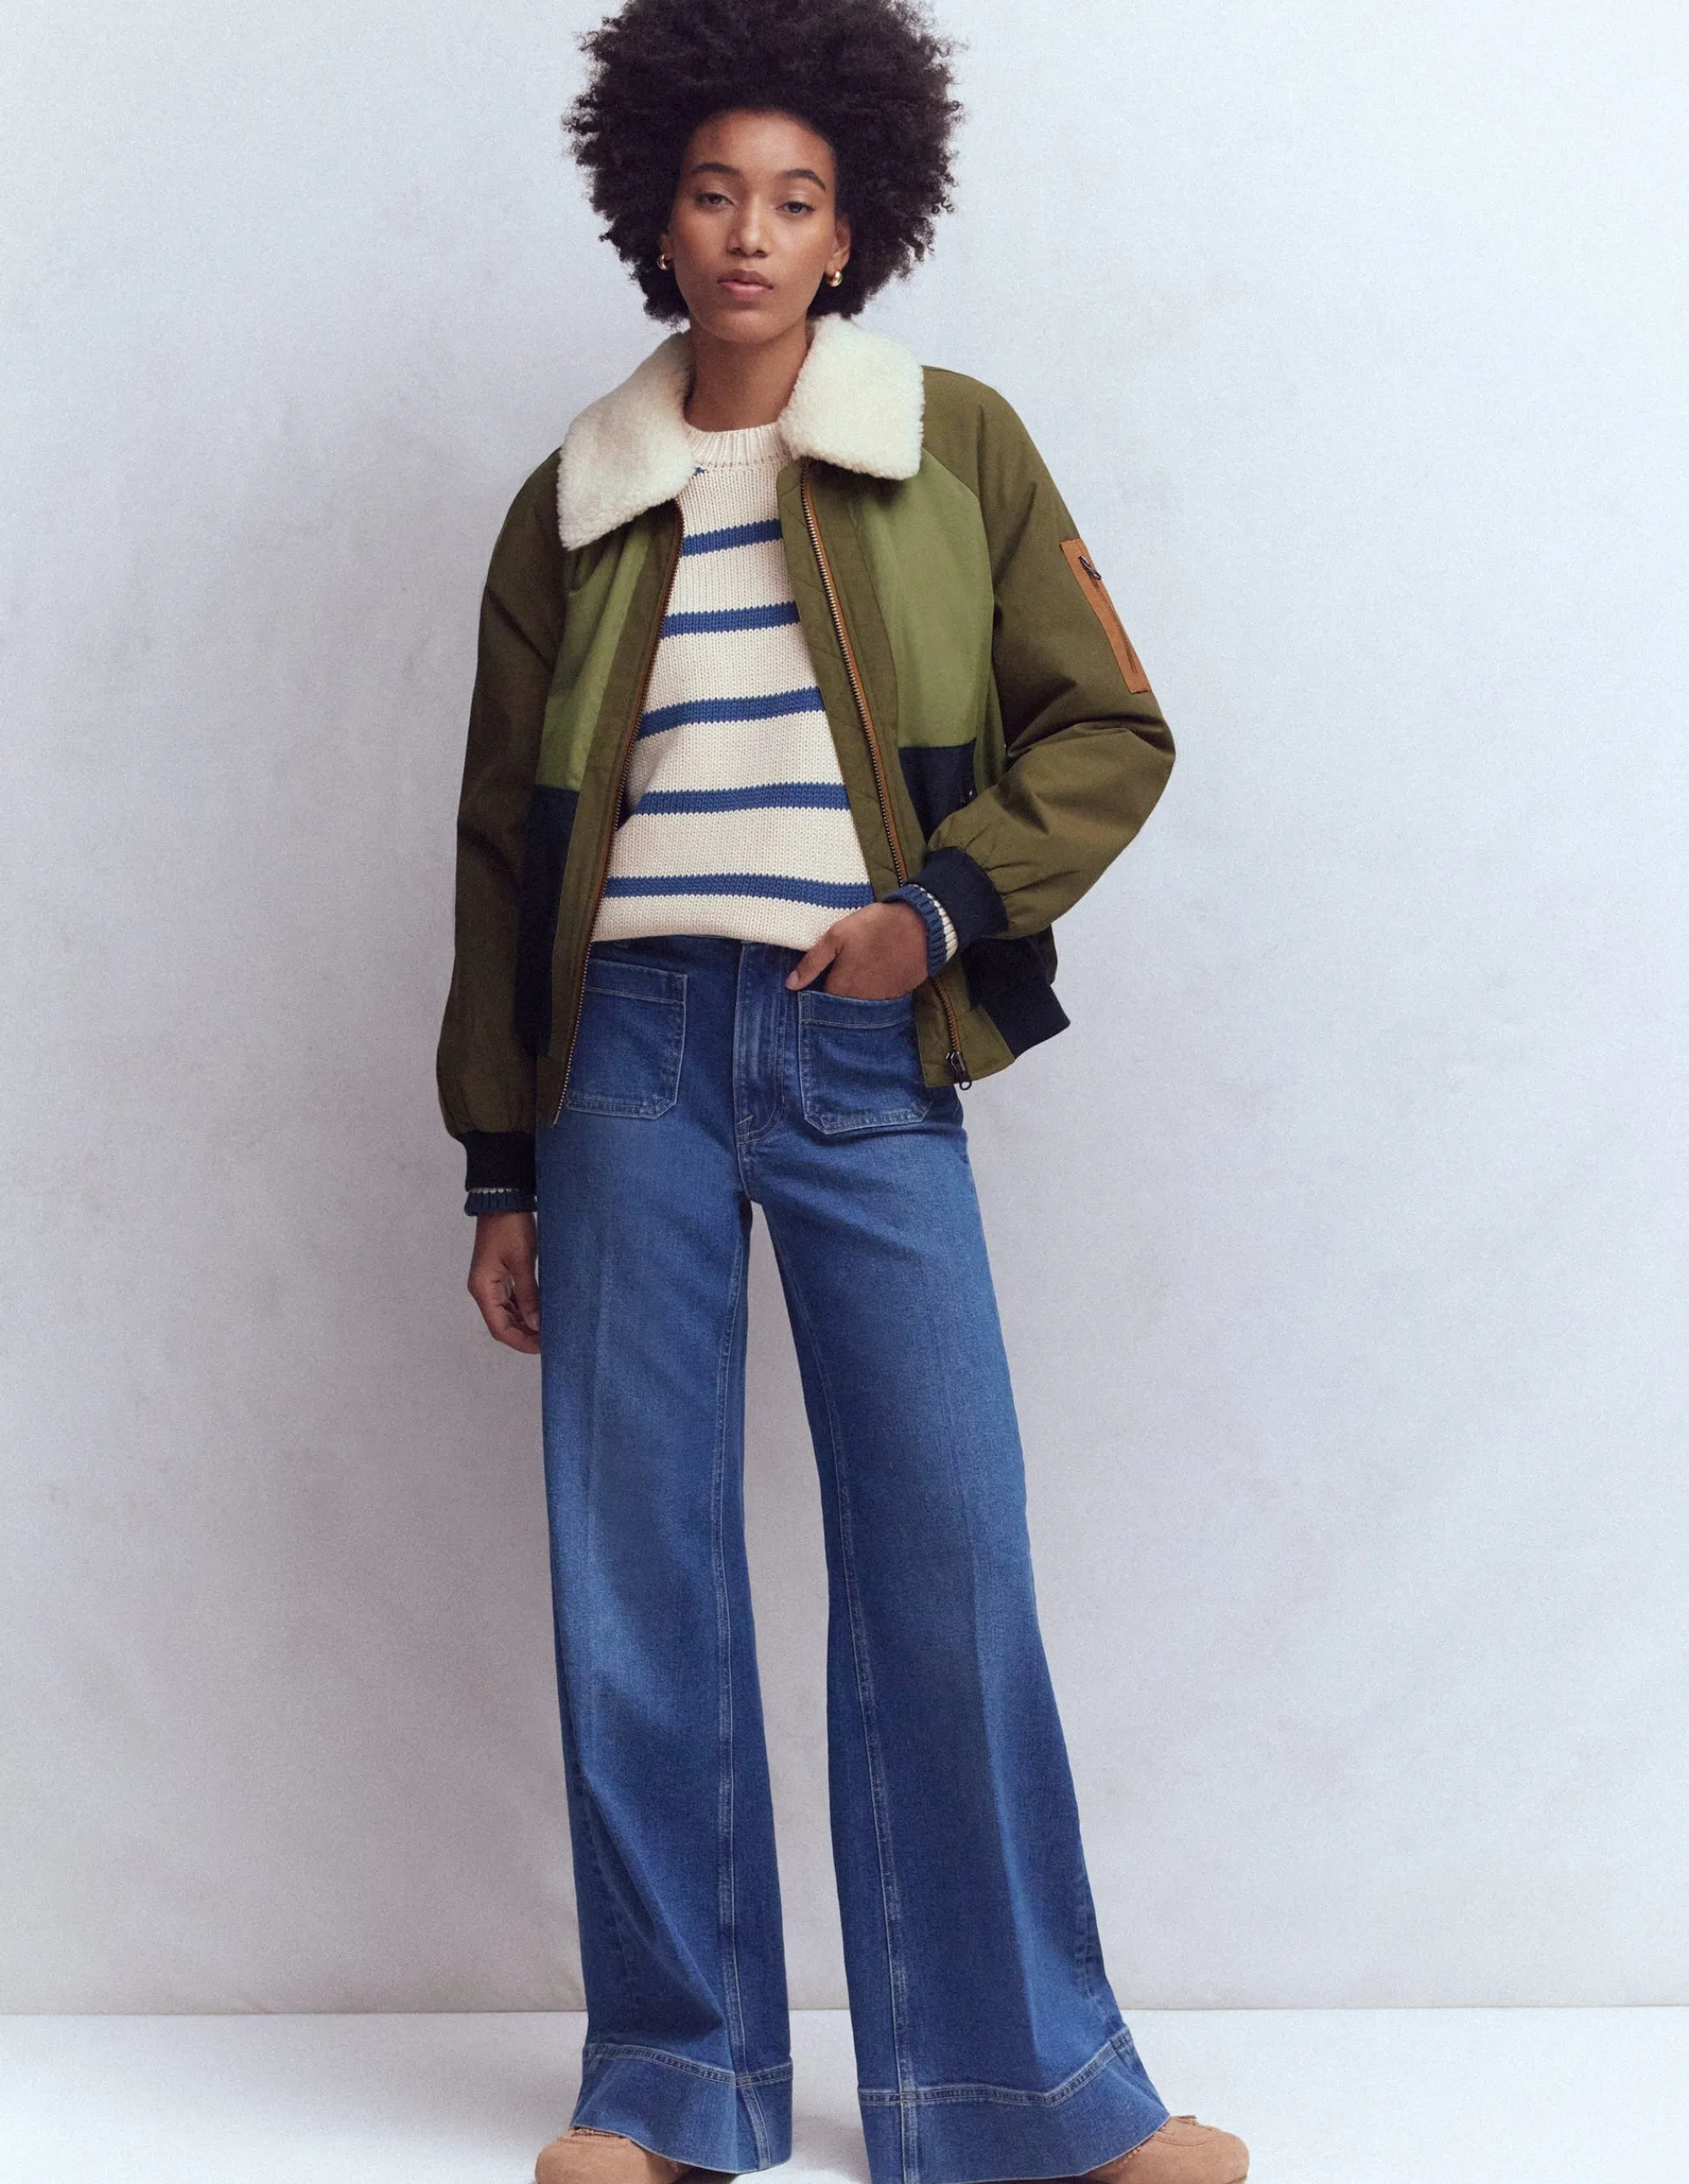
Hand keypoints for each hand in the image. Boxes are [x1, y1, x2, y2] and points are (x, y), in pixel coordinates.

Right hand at [468, 1211, 540, 1353]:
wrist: (503, 1199)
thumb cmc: (510, 1227)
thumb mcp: (523, 1261)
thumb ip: (529, 1295)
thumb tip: (537, 1324)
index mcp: (483, 1289)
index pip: (499, 1328)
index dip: (520, 1341)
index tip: (542, 1348)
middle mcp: (483, 1289)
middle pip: (501, 1324)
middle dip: (524, 1335)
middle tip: (549, 1341)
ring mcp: (490, 1282)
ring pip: (506, 1314)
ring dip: (524, 1324)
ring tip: (547, 1330)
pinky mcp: (499, 1274)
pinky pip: (510, 1300)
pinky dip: (523, 1310)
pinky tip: (540, 1313)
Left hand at [785, 899, 927, 997]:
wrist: (921, 926)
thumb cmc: (874, 928)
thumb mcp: (836, 937)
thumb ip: (812, 962)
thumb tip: (791, 985)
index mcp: (840, 989)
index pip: (821, 998)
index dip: (819, 985)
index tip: (822, 973)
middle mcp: (859, 1002)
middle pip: (842, 1002)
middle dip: (839, 990)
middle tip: (845, 968)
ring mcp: (882, 1000)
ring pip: (862, 1001)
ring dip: (859, 990)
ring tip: (862, 968)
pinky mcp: (900, 994)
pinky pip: (882, 998)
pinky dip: (878, 988)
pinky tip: (879, 971)